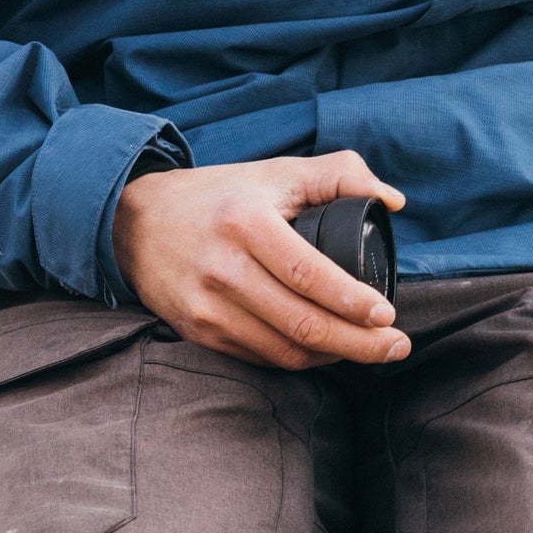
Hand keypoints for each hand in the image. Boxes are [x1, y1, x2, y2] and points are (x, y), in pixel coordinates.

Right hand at [114, 150, 410, 370]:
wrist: (134, 221)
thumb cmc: (222, 195)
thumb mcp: (279, 172)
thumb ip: (341, 174)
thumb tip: (393, 201)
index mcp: (247, 224)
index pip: (309, 274)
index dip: (352, 301)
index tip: (387, 314)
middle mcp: (223, 269)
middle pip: (301, 322)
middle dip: (359, 342)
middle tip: (397, 346)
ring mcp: (206, 307)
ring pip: (283, 349)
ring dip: (335, 356)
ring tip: (373, 350)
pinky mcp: (196, 331)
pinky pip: (259, 357)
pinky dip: (300, 359)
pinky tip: (328, 352)